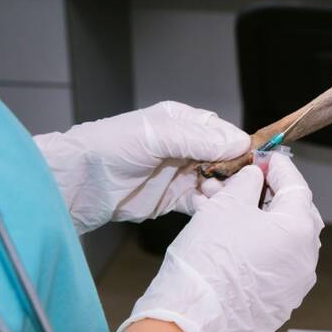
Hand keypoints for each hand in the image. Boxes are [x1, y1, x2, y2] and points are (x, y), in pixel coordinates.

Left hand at [34, 101, 249, 233]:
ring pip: (217, 181)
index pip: (223, 131)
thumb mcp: (158, 135)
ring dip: (222, 189)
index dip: (238, 144)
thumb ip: (199, 139)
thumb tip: (241, 143)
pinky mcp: (175, 199)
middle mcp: (187, 146)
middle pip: (225, 158)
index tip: (251, 158)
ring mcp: (181, 174)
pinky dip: (209, 206)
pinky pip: (202, 202)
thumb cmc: (113, 147)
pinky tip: (209, 209)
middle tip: (236, 182)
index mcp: (184, 122)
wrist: (80, 184)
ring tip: (216, 194)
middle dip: (234, 170)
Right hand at [117, 155, 322, 331]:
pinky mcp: (279, 302)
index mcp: (299, 229)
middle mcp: (306, 258)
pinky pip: (273, 265)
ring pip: (279, 240)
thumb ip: (248, 182)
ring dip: (256, 220)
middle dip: (266, 194)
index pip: (296, 186)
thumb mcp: (227, 203)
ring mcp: (294, 284)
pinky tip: (232, 237)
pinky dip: (258, 248)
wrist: (190, 312)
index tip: (266, 157)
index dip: (278, 167)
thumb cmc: (210, 254)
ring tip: (226, 207)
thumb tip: (254, 176)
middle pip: (291, 214)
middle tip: (247, 182)